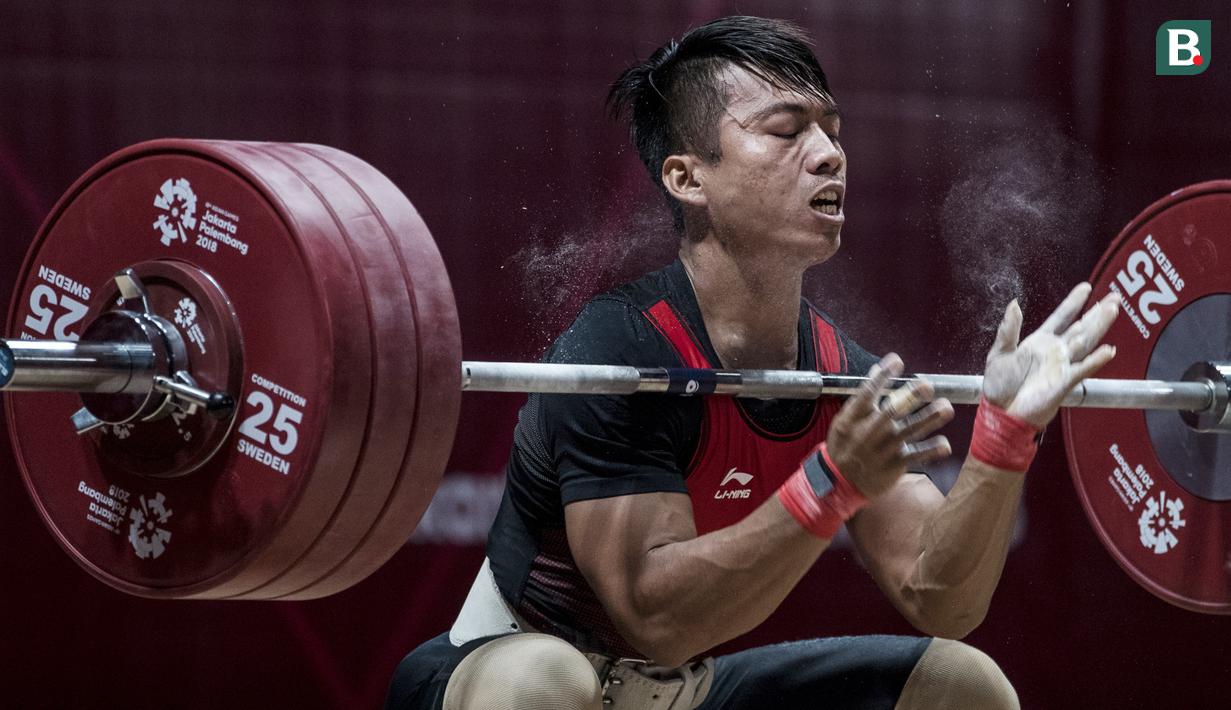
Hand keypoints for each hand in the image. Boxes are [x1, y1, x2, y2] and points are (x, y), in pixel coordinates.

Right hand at [826, 353, 953, 499]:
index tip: (896, 361)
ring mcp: (883, 448)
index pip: (867, 393)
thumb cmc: (845, 444)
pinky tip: (945, 444)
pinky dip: (931, 451)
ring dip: (929, 419)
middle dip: (910, 397)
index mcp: (853, 418)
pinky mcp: (895, 464)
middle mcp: (869, 431)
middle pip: (892, 411)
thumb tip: (877, 370)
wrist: (841, 481)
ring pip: (909, 431)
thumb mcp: (846, 420)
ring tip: (946, 408)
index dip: (882, 376)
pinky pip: (917, 456)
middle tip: (926, 386)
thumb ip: (863, 397)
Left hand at [982, 283, 1118, 428]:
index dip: (1073, 302)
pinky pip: (1082, 370)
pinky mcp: (1063, 383)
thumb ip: (1008, 330)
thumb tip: (1014, 304)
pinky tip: (1108, 350)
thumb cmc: (999, 386)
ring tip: (1113, 310)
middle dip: (1097, 312)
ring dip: (1099, 327)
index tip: (1086, 288)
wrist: (1001, 413)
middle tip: (1115, 297)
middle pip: (1080, 327)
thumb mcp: (999, 353)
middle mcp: (1055, 352)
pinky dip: (1095, 360)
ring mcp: (1062, 366)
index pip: (1060, 317)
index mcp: (1039, 342)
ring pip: (1085, 343)